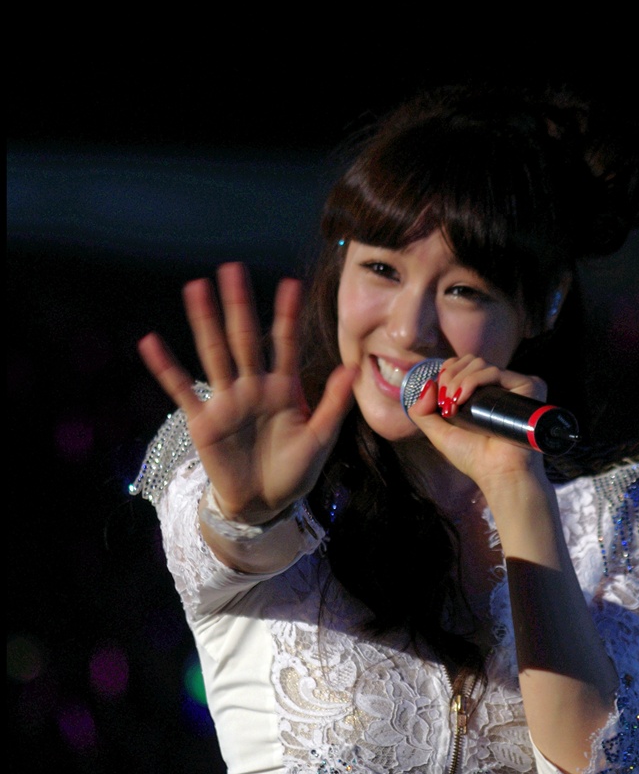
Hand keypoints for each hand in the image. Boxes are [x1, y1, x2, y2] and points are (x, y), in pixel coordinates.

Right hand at [137, 263, 356, 523]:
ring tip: (195, 288)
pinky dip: (167, 368)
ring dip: (204, 322)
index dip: (287, 315)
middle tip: (232, 268)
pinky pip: (182, 390)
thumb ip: (332, 404)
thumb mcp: (320, 439)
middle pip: (244, 338)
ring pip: (214, 353)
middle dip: (239, 304)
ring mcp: (226, 401)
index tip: (291, 283)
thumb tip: (351, 368)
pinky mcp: (204, 421)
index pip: (285, 343)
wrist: (265, 505)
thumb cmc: (295, 472)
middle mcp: (253, 387)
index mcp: (283, 389)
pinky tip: (151, 343)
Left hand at [406, 355, 548, 497]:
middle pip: (470, 360)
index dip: (448, 371)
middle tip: (446, 402)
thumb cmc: (474, 458)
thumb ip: (422, 412)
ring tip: (453, 405)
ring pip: (479, 363)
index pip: (465, 364)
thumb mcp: (439, 434)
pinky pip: (494, 371)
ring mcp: (514, 385)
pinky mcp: (527, 386)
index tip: (440, 394)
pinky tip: (462, 399)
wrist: (499, 473)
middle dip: (450, 377)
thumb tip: (427, 384)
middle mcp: (501, 386)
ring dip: (458, 380)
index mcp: (485, 392)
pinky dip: (472, 380)